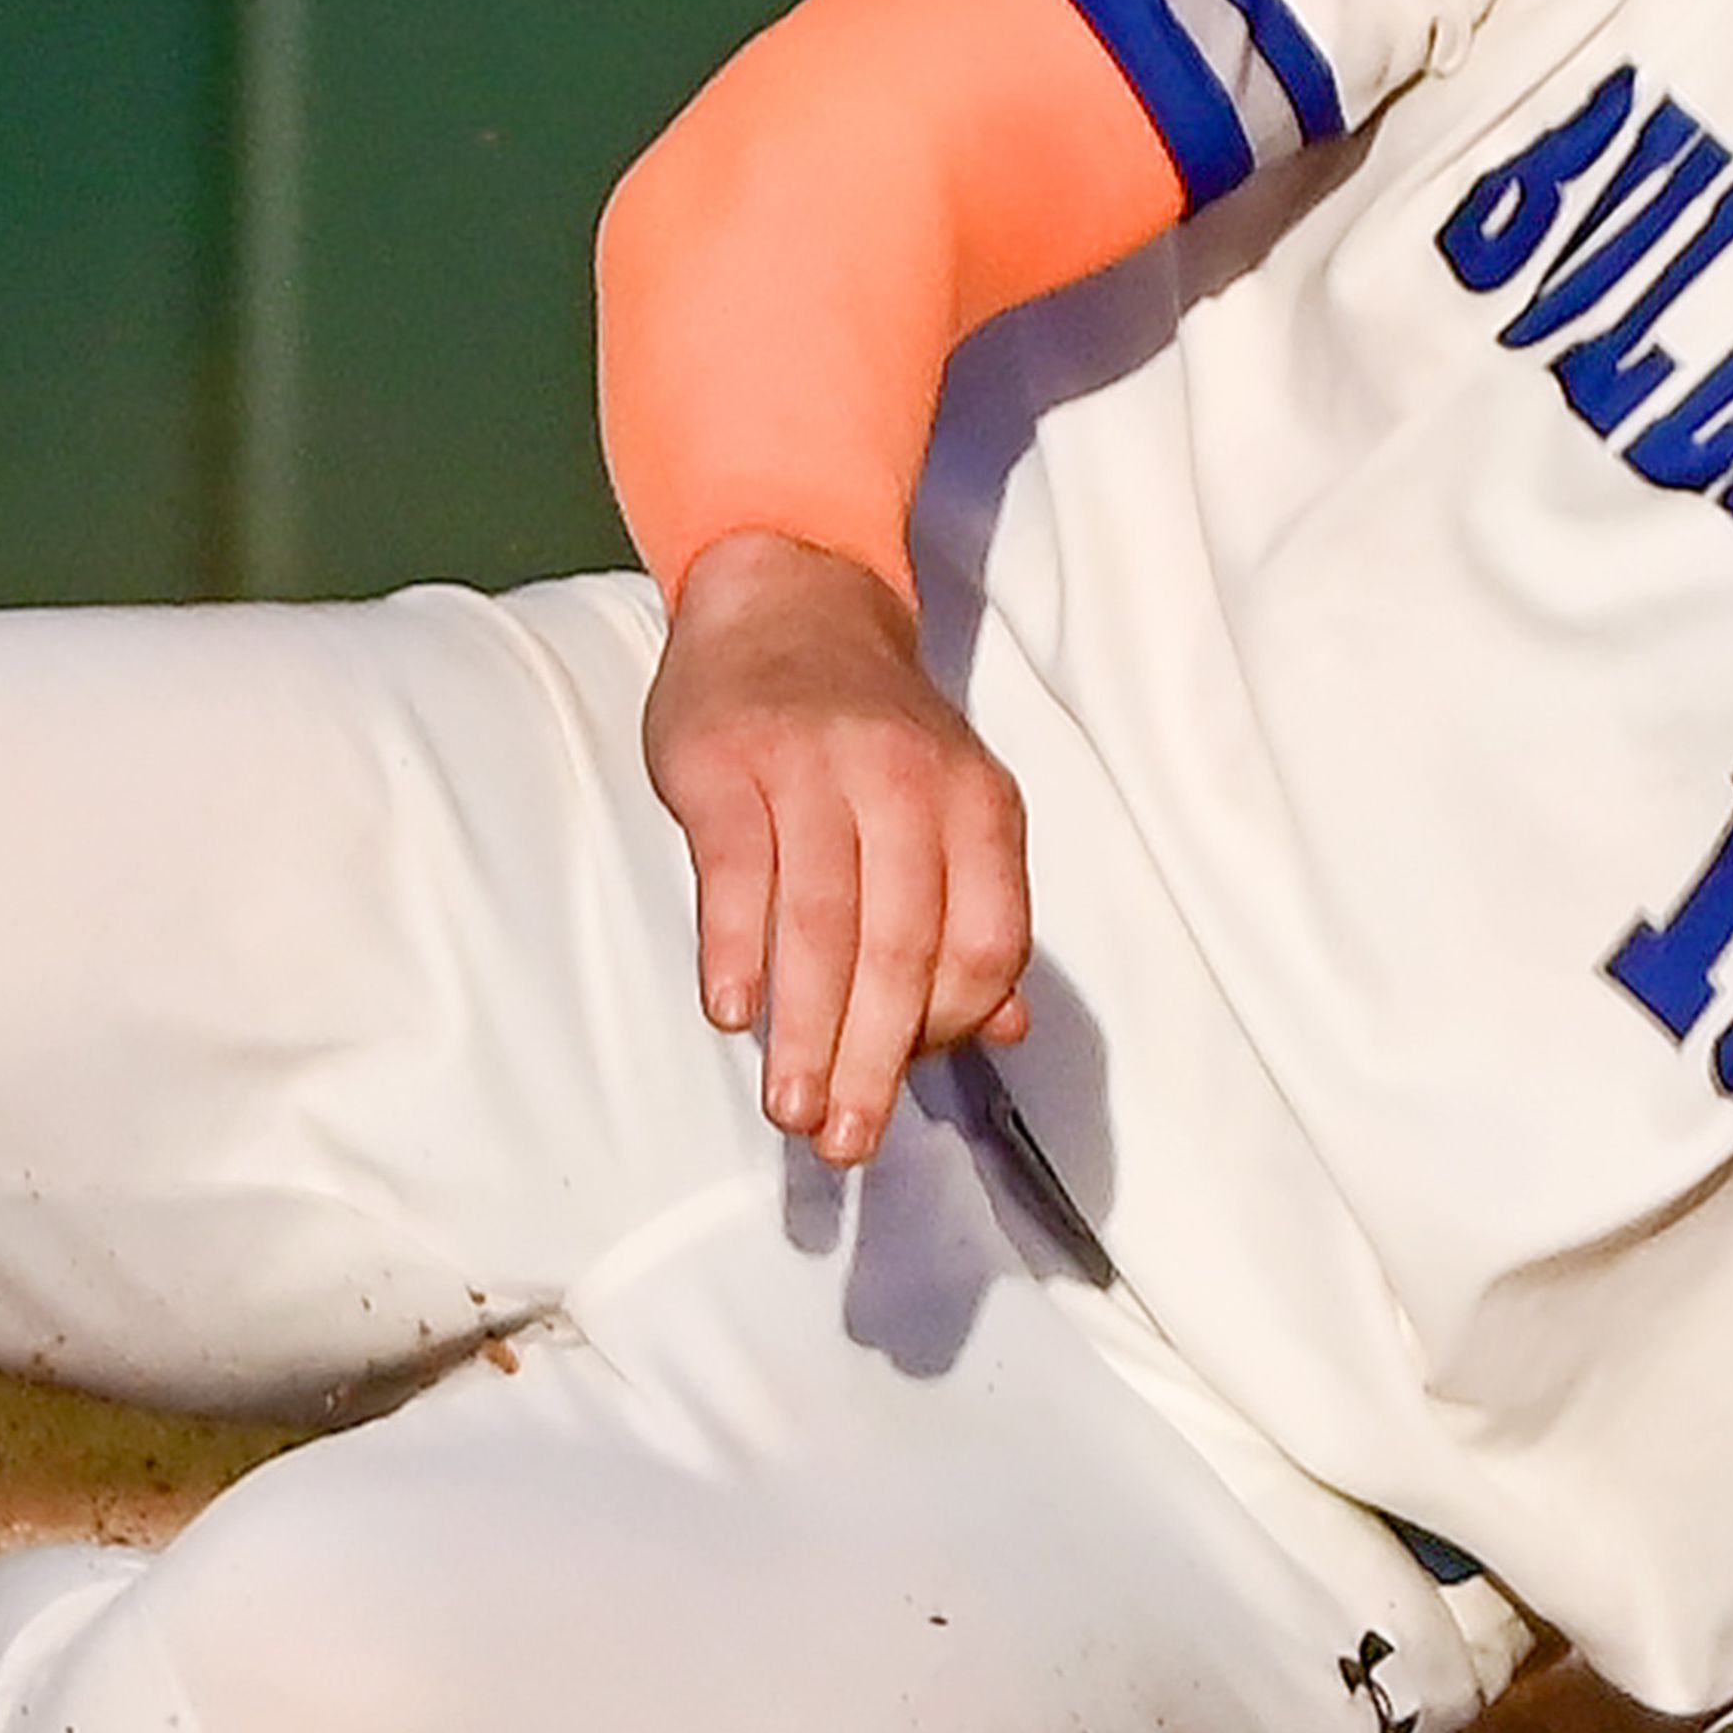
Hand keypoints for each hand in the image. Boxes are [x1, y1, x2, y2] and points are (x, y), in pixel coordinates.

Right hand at [640, 529, 1029, 1161]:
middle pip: (904, 947)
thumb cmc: (868, 730)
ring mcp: (814, 768)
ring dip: (806, 1029)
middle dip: (873, 1060)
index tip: (905, 1083)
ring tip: (790, 1109)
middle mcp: (907, 783)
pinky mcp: (728, 762)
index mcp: (976, 803)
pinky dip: (739, 951)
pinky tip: (733, 1014)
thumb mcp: (948, 803)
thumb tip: (1003, 1028)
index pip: (986, 939)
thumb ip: (973, 913)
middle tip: (845, 1140)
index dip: (951, 1026)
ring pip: (823, 922)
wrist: (789, 592)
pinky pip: (739, 872)